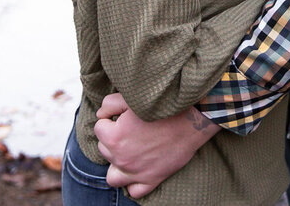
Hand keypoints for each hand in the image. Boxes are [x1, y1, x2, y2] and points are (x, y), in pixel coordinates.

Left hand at [94, 93, 217, 197]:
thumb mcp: (130, 97)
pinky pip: (134, 191)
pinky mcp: (152, 180)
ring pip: (113, 176)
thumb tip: (101, 115)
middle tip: (130, 129)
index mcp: (114, 137)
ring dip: (116, 164)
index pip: (99, 128)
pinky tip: (137, 169)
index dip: (110, 119)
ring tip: (127, 151)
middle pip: (104, 149)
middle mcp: (122, 159)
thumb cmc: (161, 107)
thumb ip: (108, 104)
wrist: (190, 120)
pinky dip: (132, 183)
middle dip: (113, 138)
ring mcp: (136, 172)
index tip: (123, 115)